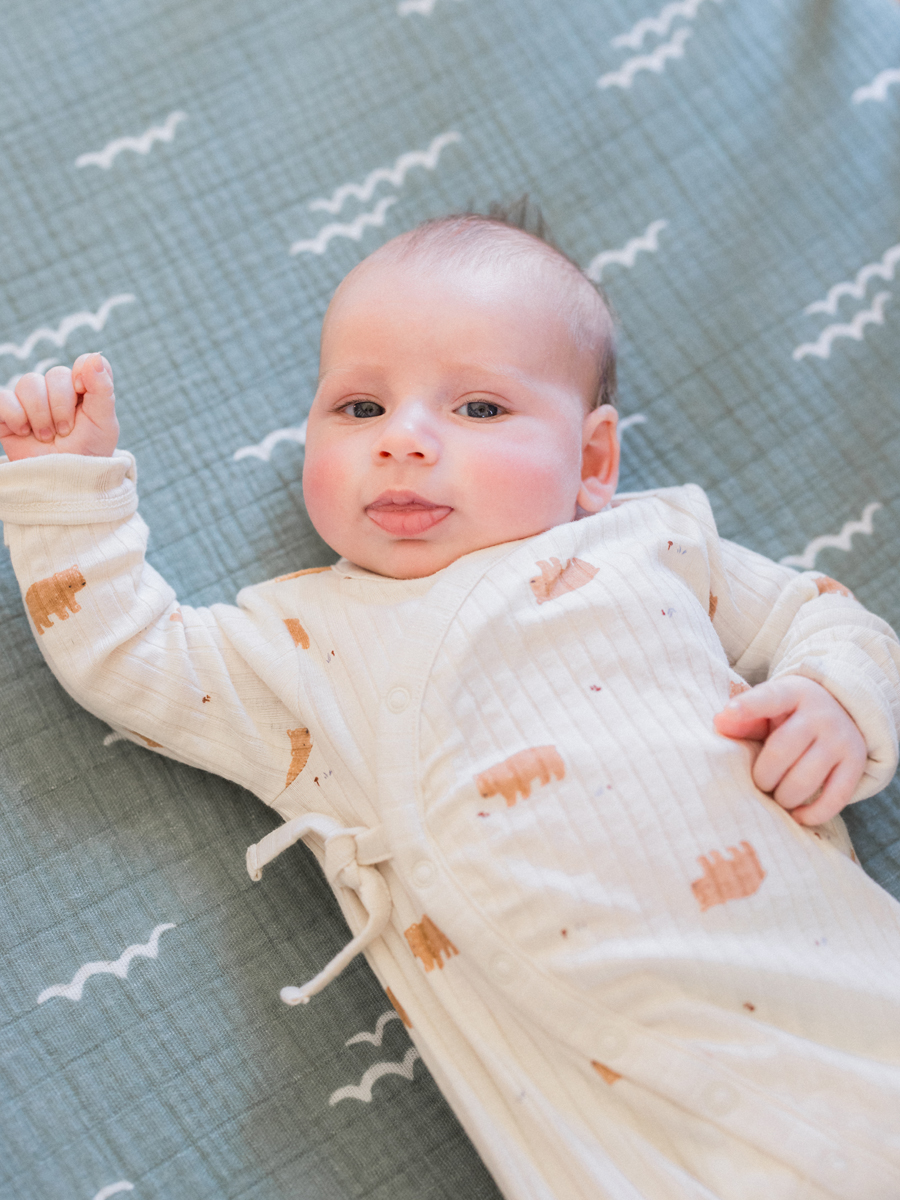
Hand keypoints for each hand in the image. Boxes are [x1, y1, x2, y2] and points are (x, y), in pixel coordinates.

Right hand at [0, 353, 118, 460]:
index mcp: (84, 390)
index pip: (84, 362)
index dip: (82, 374)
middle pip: (55, 375)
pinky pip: (2, 398)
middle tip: (66, 432)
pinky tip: (24, 431)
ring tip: (47, 437)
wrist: (66, 484)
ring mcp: (31, 402)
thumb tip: (95, 357)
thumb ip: (102, 389)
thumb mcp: (104, 423)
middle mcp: (57, 391)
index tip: (83, 393)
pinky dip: (14, 415)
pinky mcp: (7, 415)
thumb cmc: (89, 453)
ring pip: (28, 383)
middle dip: (62, 407)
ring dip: (40, 414)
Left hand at [713, 676, 866, 824]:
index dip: (748, 706)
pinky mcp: (855, 765)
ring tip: (776, 795)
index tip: (728, 712)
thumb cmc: (791, 715)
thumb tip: (719, 722)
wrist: (844, 712)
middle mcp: (821, 715)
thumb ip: (745, 718)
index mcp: (793, 693)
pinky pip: (834, 798)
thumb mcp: (769, 709)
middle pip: (781, 751)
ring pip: (805, 780)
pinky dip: (813, 814)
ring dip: (783, 797)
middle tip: (759, 782)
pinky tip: (797, 815)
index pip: (770, 698)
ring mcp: (841, 740)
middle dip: (763, 776)